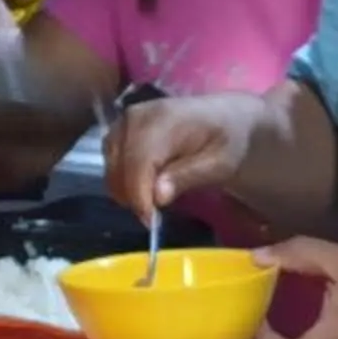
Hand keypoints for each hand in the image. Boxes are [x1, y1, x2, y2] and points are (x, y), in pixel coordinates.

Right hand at [105, 91, 273, 221]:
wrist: (225, 118)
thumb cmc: (226, 141)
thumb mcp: (220, 163)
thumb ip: (188, 177)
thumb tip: (157, 196)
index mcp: (165, 119)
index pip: (139, 161)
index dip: (139, 195)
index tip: (150, 222)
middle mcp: (137, 116)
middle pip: (119, 165)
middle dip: (133, 195)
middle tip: (154, 216)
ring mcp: (125, 121)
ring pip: (111, 165)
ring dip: (126, 189)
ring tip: (151, 201)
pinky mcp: (120, 130)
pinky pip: (111, 160)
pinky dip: (122, 179)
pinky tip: (143, 187)